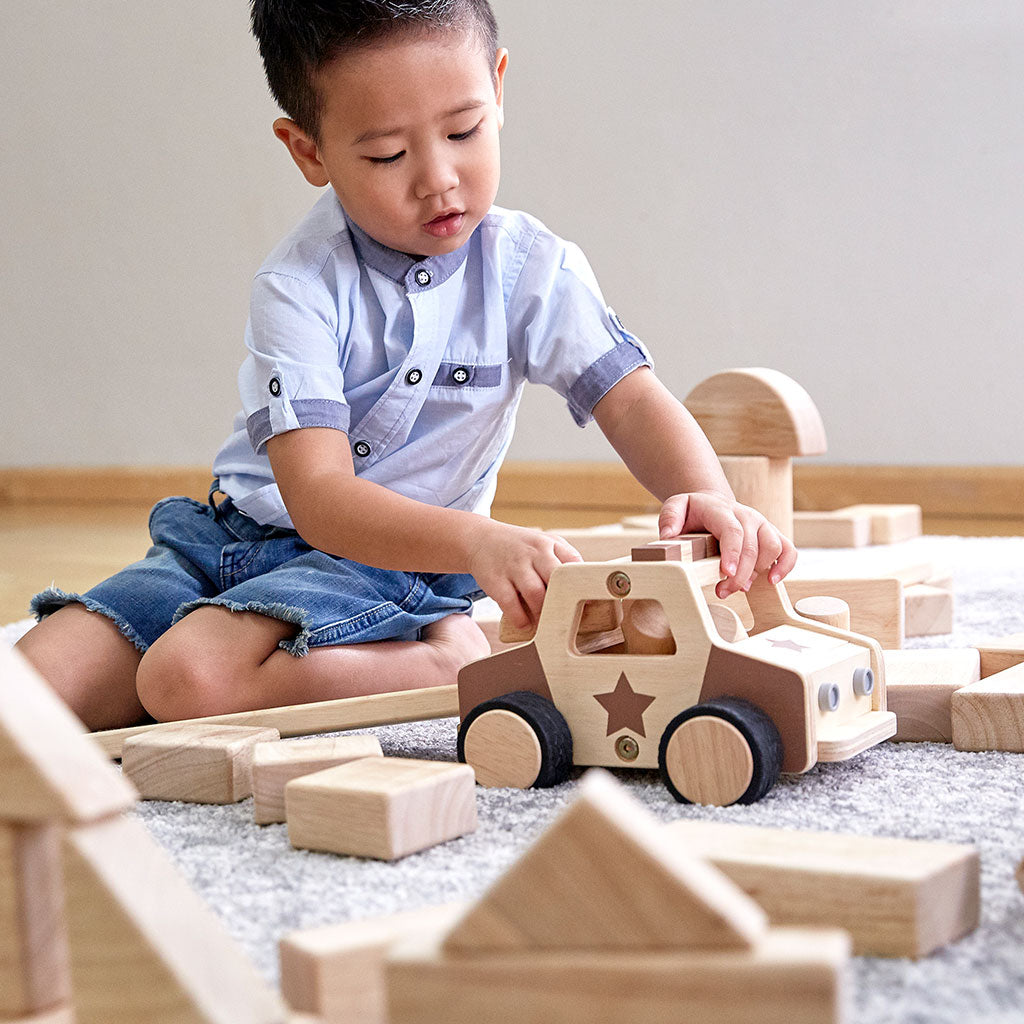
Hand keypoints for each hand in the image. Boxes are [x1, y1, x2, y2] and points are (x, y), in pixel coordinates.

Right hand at [465, 520, 582, 629]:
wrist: (480, 539)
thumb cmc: (520, 548)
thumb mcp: (544, 545)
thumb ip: (564, 562)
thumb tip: (586, 591)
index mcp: (549, 545)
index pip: (573, 563)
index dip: (583, 584)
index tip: (589, 602)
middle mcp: (533, 553)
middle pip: (556, 579)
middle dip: (563, 601)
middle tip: (567, 618)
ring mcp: (514, 566)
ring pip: (535, 593)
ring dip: (543, 613)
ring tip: (546, 624)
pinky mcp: (496, 580)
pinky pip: (510, 604)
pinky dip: (520, 618)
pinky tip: (525, 623)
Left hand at [658, 491, 796, 598]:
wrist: (711, 502)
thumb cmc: (693, 511)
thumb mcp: (675, 507)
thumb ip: (669, 518)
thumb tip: (667, 537)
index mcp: (722, 509)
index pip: (732, 531)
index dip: (732, 553)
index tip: (727, 573)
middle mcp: (746, 515)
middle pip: (752, 546)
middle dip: (740, 574)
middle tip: (723, 592)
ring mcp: (762, 524)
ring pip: (773, 547)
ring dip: (759, 572)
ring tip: (739, 588)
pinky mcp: (772, 534)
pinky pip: (788, 550)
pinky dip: (785, 567)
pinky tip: (771, 582)